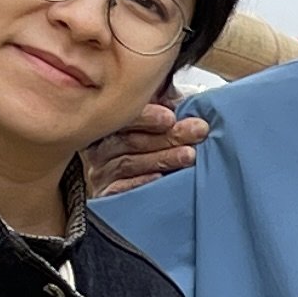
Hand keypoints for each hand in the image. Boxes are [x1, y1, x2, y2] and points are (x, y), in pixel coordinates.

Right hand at [85, 103, 206, 194]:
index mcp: (109, 123)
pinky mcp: (105, 195)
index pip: (124, 117)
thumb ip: (165, 107)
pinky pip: (121, 188)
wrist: (140, 194)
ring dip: (162, 158)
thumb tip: (182, 100)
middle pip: (131, 140)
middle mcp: (100, 147)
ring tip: (189, 155)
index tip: (170, 117)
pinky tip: (160, 178)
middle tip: (197, 132)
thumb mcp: (158, 121)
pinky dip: (141, 182)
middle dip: (167, 136)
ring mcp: (100, 172)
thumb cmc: (154, 146)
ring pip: (129, 163)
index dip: (146, 117)